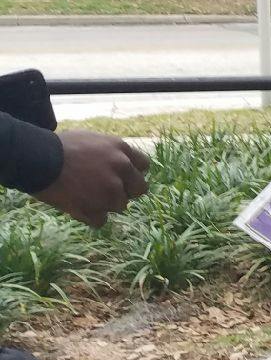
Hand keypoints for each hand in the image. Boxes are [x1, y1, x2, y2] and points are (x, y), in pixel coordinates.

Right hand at [35, 131, 149, 227]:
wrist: (37, 159)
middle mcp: (122, 169)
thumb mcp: (92, 139)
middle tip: (105, 190)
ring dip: (105, 204)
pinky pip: (101, 220)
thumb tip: (121, 163)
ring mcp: (110, 190)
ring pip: (120, 206)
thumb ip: (111, 152)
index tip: (121, 176)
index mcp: (121, 150)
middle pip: (139, 189)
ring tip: (84, 196)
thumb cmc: (59, 147)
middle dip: (125, 191)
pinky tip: (76, 207)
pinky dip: (89, 216)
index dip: (132, 173)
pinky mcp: (94, 208)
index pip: (144, 166)